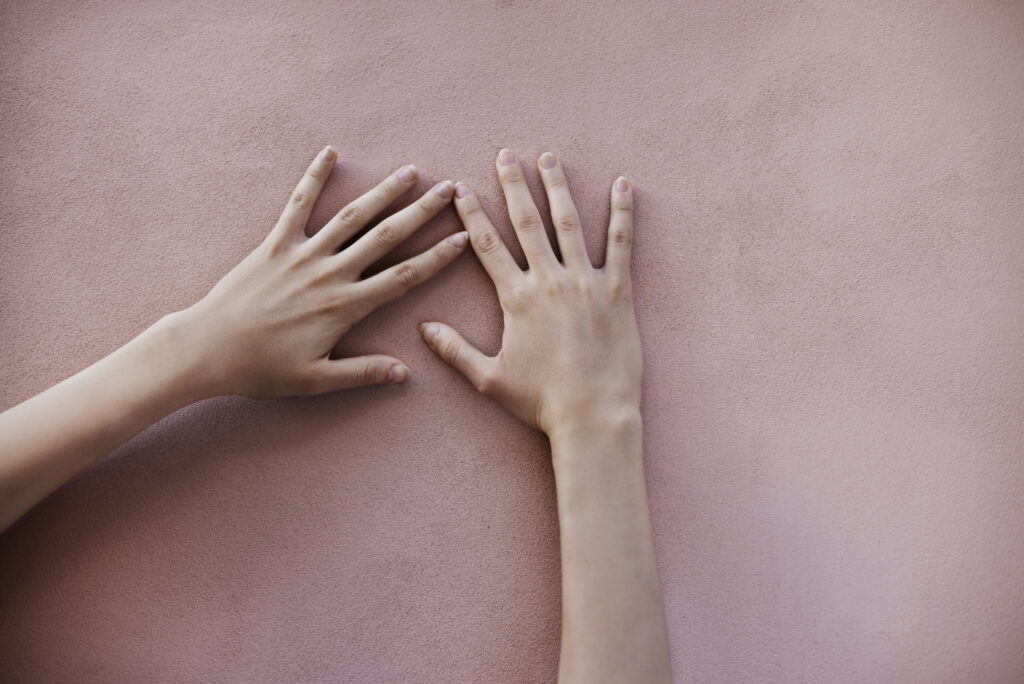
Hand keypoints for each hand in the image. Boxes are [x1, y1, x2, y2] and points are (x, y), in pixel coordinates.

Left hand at [170, 145, 467, 398]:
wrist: (207, 349)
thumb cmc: (262, 370)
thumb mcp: (317, 380)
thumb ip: (363, 373)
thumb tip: (405, 372)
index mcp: (346, 306)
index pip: (403, 277)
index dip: (436, 258)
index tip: (463, 239)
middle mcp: (330, 274)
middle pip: (386, 237)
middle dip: (421, 213)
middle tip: (449, 191)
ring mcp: (302, 255)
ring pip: (352, 217)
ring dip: (383, 192)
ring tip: (409, 172)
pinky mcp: (274, 244)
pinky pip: (298, 205)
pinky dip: (314, 177)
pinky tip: (330, 153)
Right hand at [418, 148, 640, 435]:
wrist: (592, 415)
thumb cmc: (540, 402)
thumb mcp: (489, 379)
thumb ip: (455, 350)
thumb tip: (423, 328)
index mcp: (516, 298)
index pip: (488, 246)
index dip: (473, 215)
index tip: (462, 189)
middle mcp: (548, 281)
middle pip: (527, 223)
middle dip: (513, 186)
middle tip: (505, 155)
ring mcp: (585, 283)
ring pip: (569, 223)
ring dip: (558, 187)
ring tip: (550, 158)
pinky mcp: (618, 292)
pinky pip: (621, 244)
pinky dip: (622, 213)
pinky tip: (623, 185)